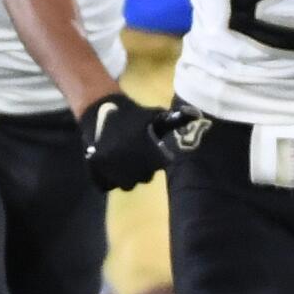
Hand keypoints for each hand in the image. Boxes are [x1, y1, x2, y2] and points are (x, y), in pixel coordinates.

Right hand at [79, 93, 197, 191]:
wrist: (98, 109)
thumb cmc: (130, 113)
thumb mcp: (154, 115)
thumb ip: (173, 120)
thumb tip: (195, 116)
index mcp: (150, 154)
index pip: (161, 166)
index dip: (160, 159)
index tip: (156, 152)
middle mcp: (134, 167)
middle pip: (144, 177)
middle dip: (144, 168)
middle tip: (138, 155)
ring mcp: (114, 171)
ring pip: (127, 183)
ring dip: (128, 175)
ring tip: (124, 161)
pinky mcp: (99, 173)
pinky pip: (108, 184)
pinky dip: (110, 178)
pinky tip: (111, 166)